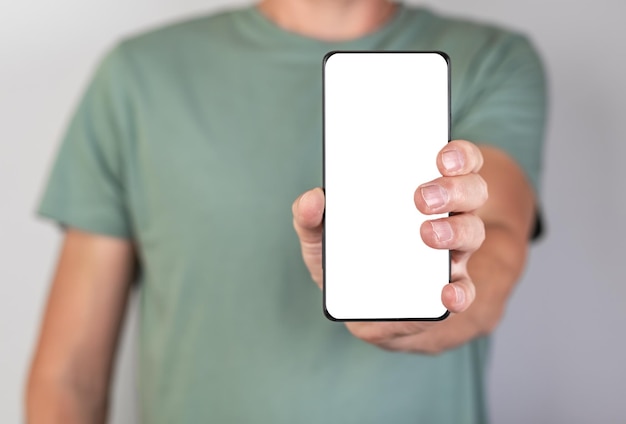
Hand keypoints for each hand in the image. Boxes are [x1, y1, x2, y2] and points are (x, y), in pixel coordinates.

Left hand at [292, 140, 487, 353]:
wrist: (358, 309)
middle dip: (453, 189)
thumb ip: (310, 218)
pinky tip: (445, 292)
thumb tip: (312, 199)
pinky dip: (460, 291)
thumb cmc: (347, 261)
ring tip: (427, 234)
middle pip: (471, 192)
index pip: (454, 162)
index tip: (442, 155)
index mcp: (420, 193)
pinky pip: (464, 289)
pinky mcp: (447, 290)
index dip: (458, 154)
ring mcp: (450, 255)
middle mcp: (444, 217)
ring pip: (472, 233)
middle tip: (421, 198)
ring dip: (455, 231)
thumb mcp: (321, 238)